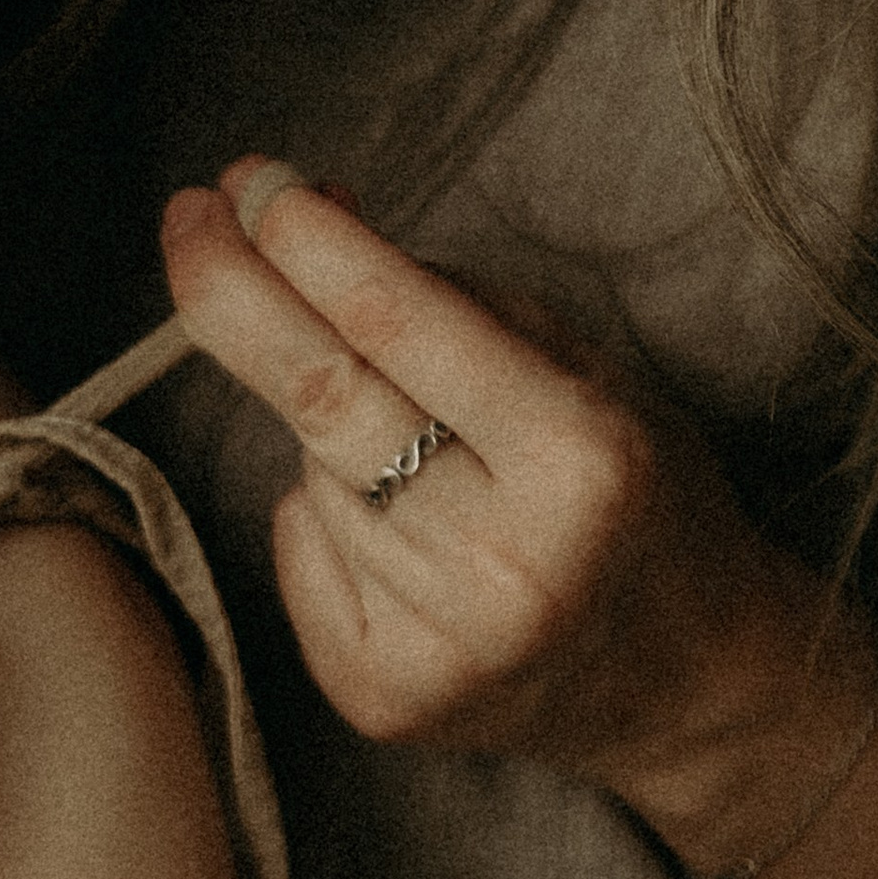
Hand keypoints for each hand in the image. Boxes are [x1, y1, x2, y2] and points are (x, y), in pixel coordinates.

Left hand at [158, 158, 821, 816]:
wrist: (688, 683)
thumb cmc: (636, 499)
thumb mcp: (586, 373)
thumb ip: (447, 297)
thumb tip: (301, 218)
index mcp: (579, 459)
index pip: (394, 321)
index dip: (302, 240)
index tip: (246, 182)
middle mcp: (506, 561)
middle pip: (317, 396)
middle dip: (232, 293)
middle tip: (189, 220)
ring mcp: (437, 644)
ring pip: (309, 473)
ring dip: (331, 433)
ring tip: (426, 460)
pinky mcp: (381, 696)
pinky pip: (298, 550)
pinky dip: (324, 516)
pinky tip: (406, 535)